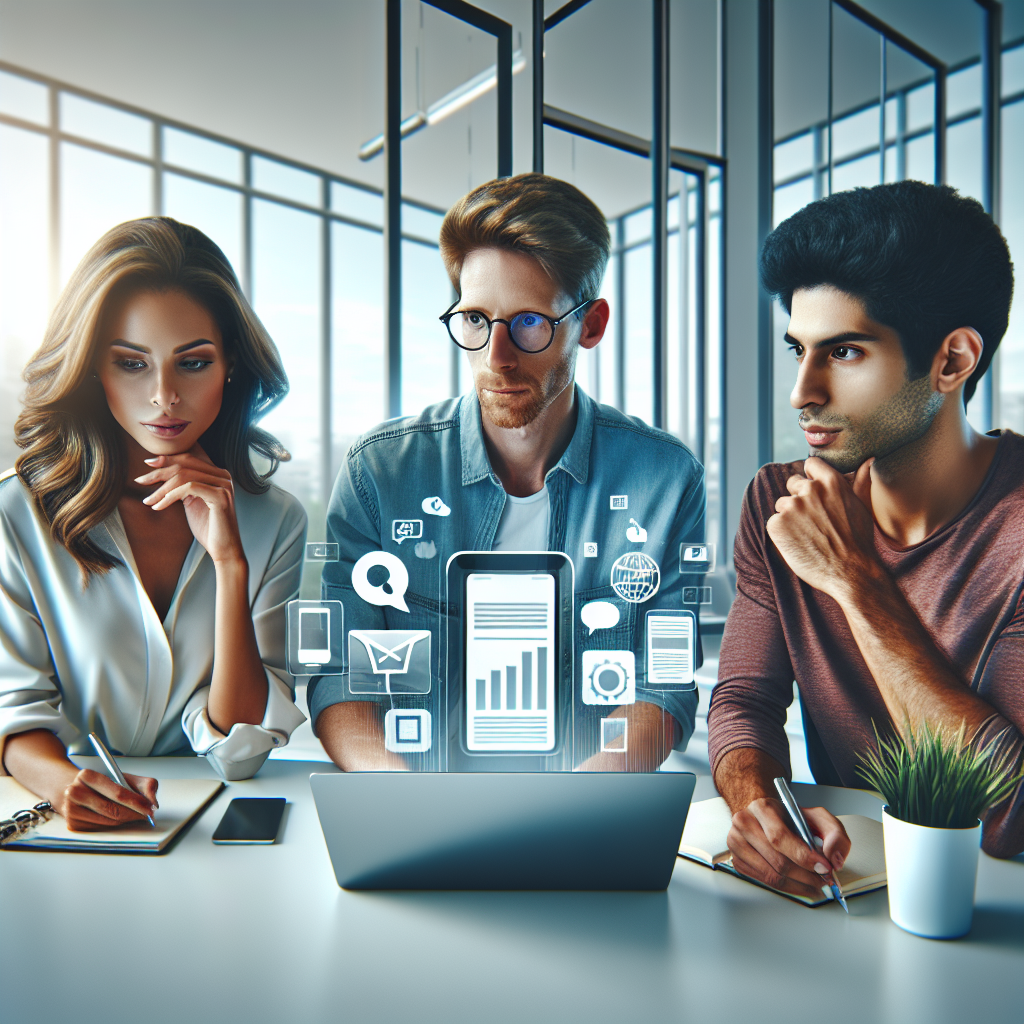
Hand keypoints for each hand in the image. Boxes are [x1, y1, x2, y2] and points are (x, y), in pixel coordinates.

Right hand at [57, 769, 158, 831]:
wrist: (78, 789)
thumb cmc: (105, 783)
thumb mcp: (126, 778)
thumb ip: (145, 785)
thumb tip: (153, 802)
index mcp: (87, 775)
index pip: (118, 793)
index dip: (137, 802)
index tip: (150, 808)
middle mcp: (74, 792)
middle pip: (113, 810)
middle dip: (134, 814)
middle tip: (147, 814)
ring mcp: (71, 810)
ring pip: (108, 822)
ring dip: (126, 820)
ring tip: (134, 814)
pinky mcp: (72, 824)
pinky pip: (101, 829)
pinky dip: (114, 825)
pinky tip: (117, 818)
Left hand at [135, 449, 243, 563]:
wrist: (224, 549)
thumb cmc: (207, 527)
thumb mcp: (191, 501)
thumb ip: (183, 485)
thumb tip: (159, 470)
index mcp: (217, 474)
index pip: (188, 459)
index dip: (167, 459)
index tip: (146, 463)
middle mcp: (223, 476)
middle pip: (185, 464)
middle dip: (159, 472)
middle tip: (140, 481)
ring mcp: (223, 485)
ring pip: (184, 475)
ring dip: (161, 488)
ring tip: (148, 501)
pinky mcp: (220, 496)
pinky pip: (189, 488)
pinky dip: (170, 496)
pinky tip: (159, 506)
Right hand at [727, 797, 849, 899]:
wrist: (764, 817)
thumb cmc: (788, 818)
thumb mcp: (815, 816)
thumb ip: (834, 832)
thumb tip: (834, 857)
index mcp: (762, 807)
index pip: (779, 837)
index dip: (803, 857)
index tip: (824, 867)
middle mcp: (744, 824)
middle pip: (777, 861)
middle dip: (806, 875)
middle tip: (824, 880)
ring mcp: (737, 843)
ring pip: (771, 876)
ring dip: (798, 885)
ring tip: (815, 884)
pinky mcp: (737, 861)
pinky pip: (765, 882)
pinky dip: (787, 887)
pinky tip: (799, 883)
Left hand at [766, 457, 878, 600]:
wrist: (850, 573)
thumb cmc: (859, 541)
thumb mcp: (861, 506)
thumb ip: (859, 481)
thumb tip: (868, 460)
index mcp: (831, 482)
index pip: (811, 464)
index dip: (812, 477)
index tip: (815, 491)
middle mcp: (809, 490)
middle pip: (793, 484)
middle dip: (800, 499)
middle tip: (815, 522)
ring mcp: (791, 506)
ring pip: (782, 504)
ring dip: (790, 517)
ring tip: (809, 536)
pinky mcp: (776, 524)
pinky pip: (774, 523)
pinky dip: (782, 533)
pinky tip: (799, 544)